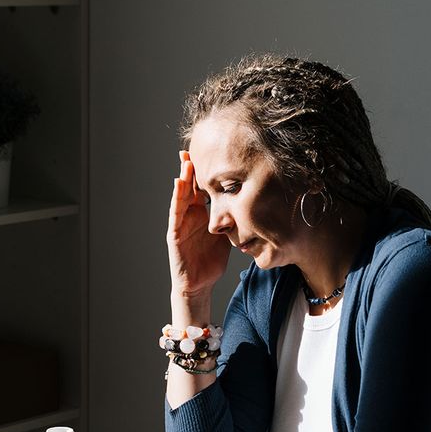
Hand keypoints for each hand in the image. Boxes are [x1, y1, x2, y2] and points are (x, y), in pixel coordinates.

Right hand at [167, 150, 230, 301]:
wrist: (199, 284)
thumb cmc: (212, 259)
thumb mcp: (228, 234)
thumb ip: (234, 219)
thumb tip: (257, 206)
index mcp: (203, 213)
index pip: (204, 188)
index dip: (206, 171)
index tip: (211, 153)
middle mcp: (190, 214)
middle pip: (191, 186)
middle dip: (191, 168)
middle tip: (193, 147)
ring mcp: (180, 223)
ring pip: (181, 196)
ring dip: (183, 178)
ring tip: (186, 161)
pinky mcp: (174, 234)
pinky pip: (175, 213)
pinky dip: (176, 198)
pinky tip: (178, 184)